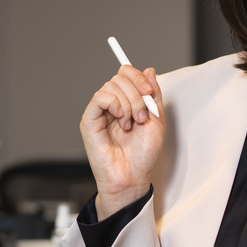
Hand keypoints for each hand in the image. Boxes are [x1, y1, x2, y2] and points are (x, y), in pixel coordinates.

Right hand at [80, 65, 164, 216]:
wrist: (133, 177)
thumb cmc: (143, 155)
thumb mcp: (157, 120)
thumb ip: (153, 95)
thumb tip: (148, 70)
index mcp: (128, 102)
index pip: (127, 74)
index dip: (139, 78)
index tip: (149, 93)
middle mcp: (113, 104)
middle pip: (120, 77)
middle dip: (136, 95)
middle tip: (141, 117)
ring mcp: (100, 112)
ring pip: (111, 86)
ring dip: (128, 104)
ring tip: (130, 124)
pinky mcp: (90, 120)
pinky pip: (100, 97)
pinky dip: (114, 104)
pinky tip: (119, 120)